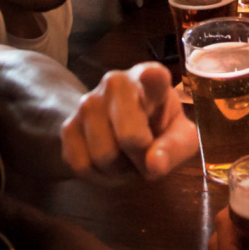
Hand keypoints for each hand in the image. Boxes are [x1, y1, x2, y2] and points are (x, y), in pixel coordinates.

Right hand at [59, 61, 196, 182]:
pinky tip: (106, 162)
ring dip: (118, 169)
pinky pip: (81, 164)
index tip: (151, 75)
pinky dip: (96, 175)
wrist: (120, 128)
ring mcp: (88, 101)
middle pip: (129, 136)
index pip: (152, 75)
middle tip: (145, 156)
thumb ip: (175, 149)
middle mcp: (116, 82)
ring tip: (126, 156)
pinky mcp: (68, 124)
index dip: (151, 77)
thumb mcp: (180, 137)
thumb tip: (154, 165)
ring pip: (103, 155)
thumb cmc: (157, 128)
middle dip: (140, 158)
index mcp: (152, 80)